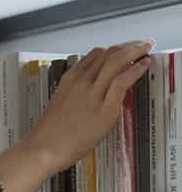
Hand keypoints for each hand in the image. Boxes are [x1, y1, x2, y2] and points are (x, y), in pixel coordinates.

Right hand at [0, 40, 151, 191]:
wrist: (44, 147)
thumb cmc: (51, 132)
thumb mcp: (61, 104)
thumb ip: (77, 93)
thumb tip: (94, 92)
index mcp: (69, 78)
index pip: (95, 55)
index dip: (113, 49)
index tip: (123, 49)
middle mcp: (81, 80)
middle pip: (108, 53)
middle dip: (128, 45)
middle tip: (140, 44)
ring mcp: (93, 92)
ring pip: (117, 60)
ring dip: (135, 51)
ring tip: (146, 49)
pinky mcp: (105, 106)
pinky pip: (123, 80)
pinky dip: (136, 69)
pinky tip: (144, 65)